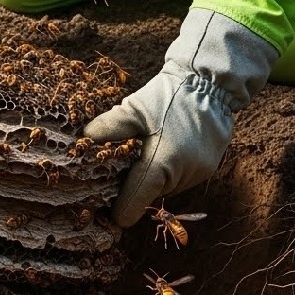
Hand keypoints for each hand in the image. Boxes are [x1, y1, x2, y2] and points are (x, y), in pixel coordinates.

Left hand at [83, 9, 277, 226]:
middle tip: (122, 166)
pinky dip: (169, 172)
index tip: (109, 212)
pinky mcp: (208, 169)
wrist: (212, 82)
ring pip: (166, 188)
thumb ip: (108, 127)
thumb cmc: (170, 95)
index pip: (135, 202)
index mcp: (162, 163)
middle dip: (135, 186)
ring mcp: (199, 174)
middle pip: (149, 195)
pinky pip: (181, 179)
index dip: (120, 209)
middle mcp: (184, 175)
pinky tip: (164, 149)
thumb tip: (82, 141)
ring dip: (153, 178)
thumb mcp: (134, 108)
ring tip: (147, 151)